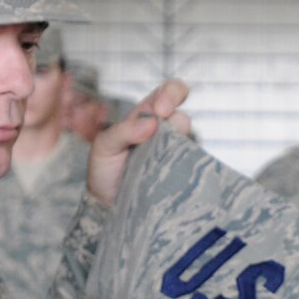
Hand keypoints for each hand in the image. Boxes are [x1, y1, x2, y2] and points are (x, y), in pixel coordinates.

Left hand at [87, 78, 193, 205]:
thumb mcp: (104, 146)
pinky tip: (171, 170)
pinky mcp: (184, 174)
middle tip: (165, 116)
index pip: (167, 92)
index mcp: (147, 117)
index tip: (161, 109)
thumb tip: (152, 123)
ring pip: (190, 137)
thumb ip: (122, 131)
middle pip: (184, 110)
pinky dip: (187, 163)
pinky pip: (194, 163)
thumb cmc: (105, 171)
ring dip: (177, 140)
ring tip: (157, 155)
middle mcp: (166, 131)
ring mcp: (176, 153)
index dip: (170, 93)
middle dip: (177, 104)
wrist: (108, 206)